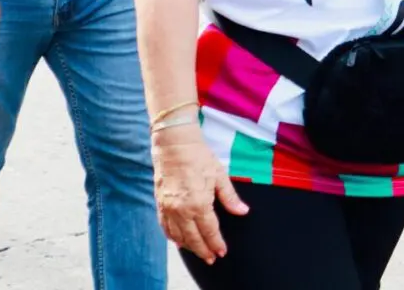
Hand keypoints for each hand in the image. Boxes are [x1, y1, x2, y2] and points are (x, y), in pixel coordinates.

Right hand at [152, 126, 248, 262]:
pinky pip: (165, 227)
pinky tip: (179, 242)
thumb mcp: (220, 175)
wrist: (174, 145)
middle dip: (203, 250)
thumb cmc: (199, 157)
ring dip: (189, 246)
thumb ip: (230, 197)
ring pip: (178, 236)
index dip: (216, 243)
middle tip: (211, 259)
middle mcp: (181, 210)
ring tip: (199, 252)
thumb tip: (243, 211)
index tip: (222, 252)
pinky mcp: (160, 204)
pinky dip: (173, 237)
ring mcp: (168, 208)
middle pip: (193, 238)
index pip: (209, 231)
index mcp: (198, 203)